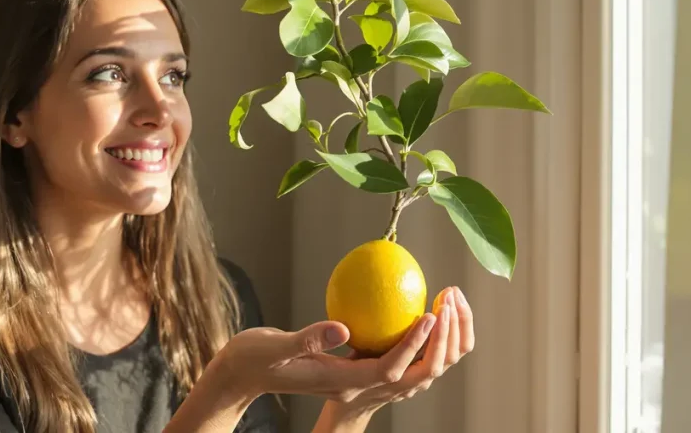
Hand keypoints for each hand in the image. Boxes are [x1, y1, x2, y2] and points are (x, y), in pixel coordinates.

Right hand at [207, 304, 439, 404]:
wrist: (244, 376)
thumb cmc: (254, 359)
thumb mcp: (275, 348)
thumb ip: (307, 339)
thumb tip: (342, 328)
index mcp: (341, 381)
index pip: (388, 367)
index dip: (412, 344)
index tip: (429, 314)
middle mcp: (355, 384)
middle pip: (412, 375)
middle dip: (437, 345)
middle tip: (446, 306)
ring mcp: (356, 380)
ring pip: (409, 371)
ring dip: (432, 343)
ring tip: (442, 305)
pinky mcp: (353, 370)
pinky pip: (394, 358)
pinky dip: (413, 340)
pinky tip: (412, 309)